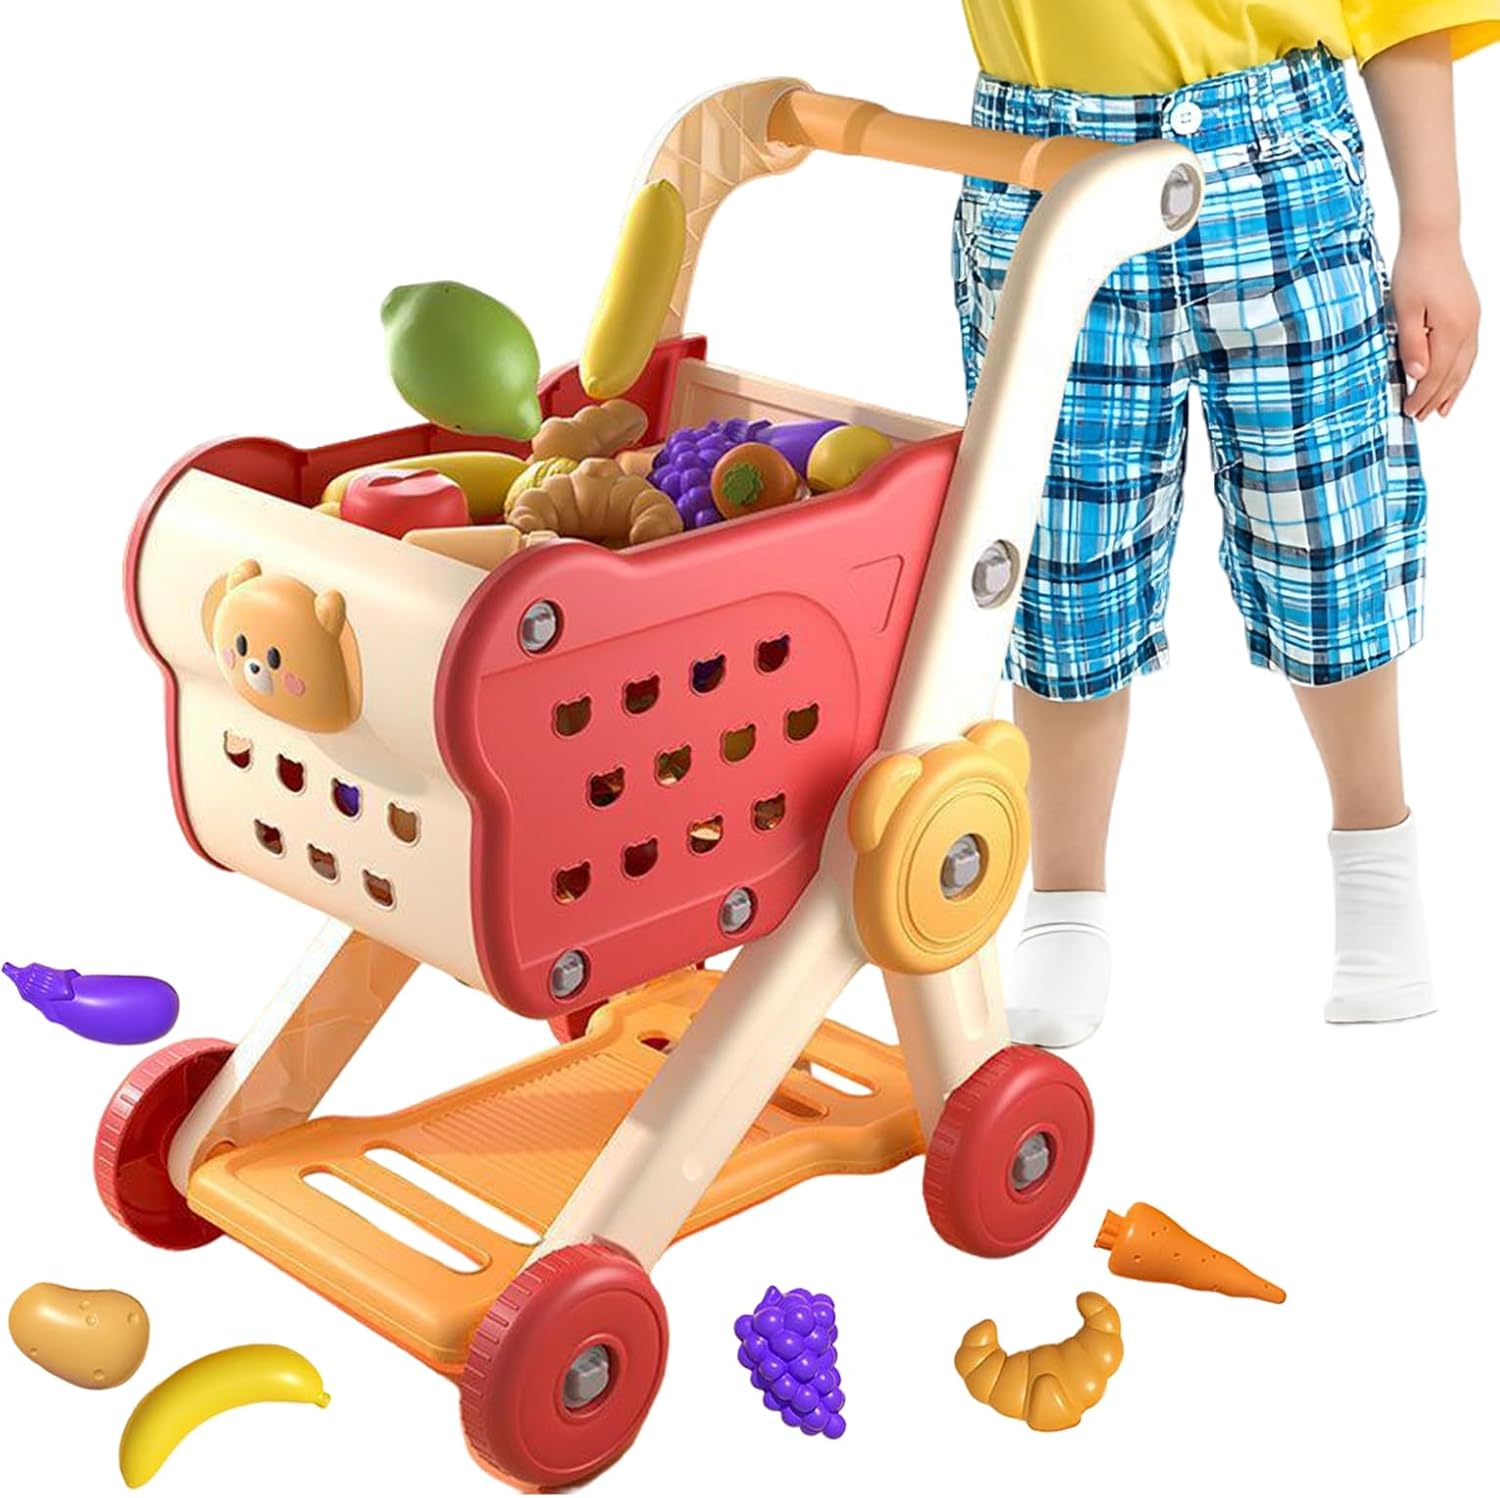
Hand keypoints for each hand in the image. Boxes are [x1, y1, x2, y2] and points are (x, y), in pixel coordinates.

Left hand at [1391, 229, 1480, 419]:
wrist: (1434, 237)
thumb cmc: (1415, 270)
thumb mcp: (1404, 309)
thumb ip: (1411, 344)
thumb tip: (1418, 375)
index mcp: (1451, 329)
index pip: (1437, 375)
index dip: (1422, 396)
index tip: (1408, 411)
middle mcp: (1468, 327)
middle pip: (1454, 374)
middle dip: (1436, 398)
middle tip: (1421, 417)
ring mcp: (1473, 319)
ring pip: (1466, 364)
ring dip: (1453, 388)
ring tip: (1442, 408)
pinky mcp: (1471, 312)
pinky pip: (1470, 350)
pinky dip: (1461, 369)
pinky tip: (1454, 377)